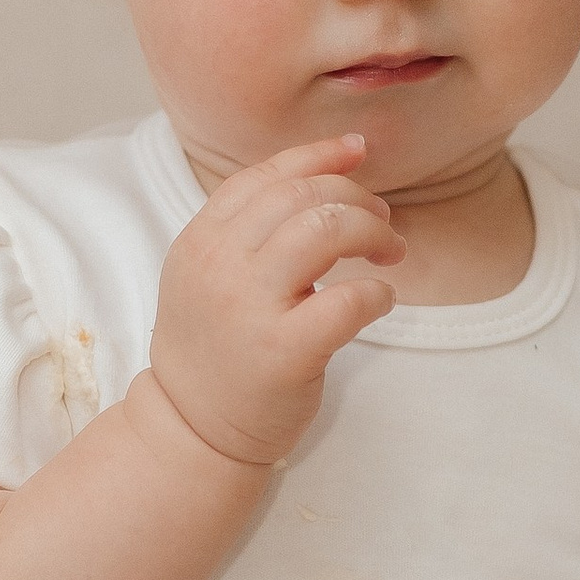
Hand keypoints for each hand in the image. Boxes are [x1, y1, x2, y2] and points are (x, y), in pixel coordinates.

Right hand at [145, 138, 402, 467]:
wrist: (192, 429)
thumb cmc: (216, 351)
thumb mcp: (209, 276)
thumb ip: (248, 230)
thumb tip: (323, 175)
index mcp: (201, 241)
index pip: (266, 176)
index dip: (320, 156)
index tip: (358, 151)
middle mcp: (219, 265)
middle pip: (302, 197)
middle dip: (356, 198)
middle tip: (381, 222)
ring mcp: (249, 307)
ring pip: (325, 230)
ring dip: (371, 231)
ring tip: (388, 252)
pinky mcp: (284, 352)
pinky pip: (348, 300)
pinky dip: (377, 292)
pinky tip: (380, 300)